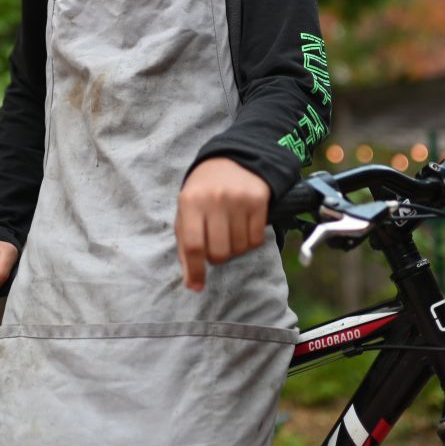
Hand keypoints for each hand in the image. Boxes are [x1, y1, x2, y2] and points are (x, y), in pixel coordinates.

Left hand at [175, 157, 269, 291]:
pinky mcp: (259, 200)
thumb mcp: (186, 210)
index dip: (195, 270)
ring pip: (239, 249)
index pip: (193, 245)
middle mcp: (214, 199)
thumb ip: (185, 244)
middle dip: (217, 258)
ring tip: (230, 231)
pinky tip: (243, 227)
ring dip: (234, 249)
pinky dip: (249, 241)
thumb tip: (191, 282)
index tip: (196, 286)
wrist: (233, 159)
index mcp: (190, 201)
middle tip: (216, 245)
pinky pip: (256, 240)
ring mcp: (238, 199)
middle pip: (218, 252)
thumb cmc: (204, 191)